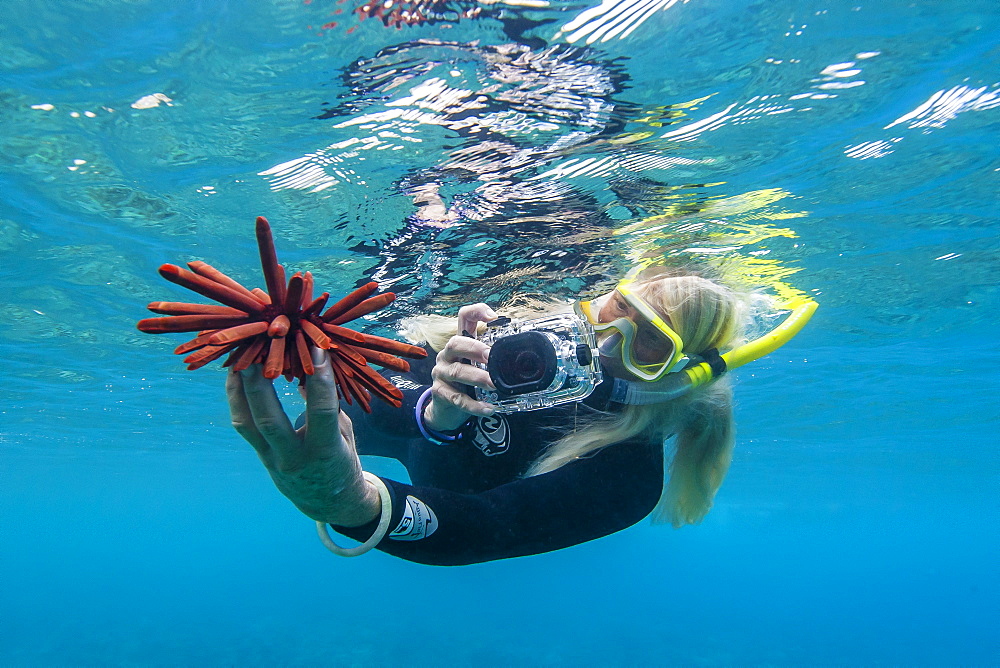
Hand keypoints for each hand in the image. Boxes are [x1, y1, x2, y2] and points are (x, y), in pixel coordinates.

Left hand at [226, 347, 379, 526]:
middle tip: (258, 347)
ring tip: (240, 355)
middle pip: (268, 419)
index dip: (319, 378)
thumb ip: (329, 405)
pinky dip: (237, 397)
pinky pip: (243, 424)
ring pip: (247, 422)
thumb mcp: (345, 433)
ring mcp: (272, 459)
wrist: (329, 504)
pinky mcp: (261, 456)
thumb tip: (310, 367)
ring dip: (240, 387)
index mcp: (325, 452)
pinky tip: (236, 374)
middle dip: (259, 382)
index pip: (321, 410)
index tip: (316, 346)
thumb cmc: (343, 461)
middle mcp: (294, 458)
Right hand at [423, 303, 497, 430]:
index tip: (494, 317)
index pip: (464, 318)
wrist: (447, 410)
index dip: (476, 312)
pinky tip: (488, 408)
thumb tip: (524, 358)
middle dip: (475, 348)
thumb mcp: (478, 366)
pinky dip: (474, 405)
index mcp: (460, 344)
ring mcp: (441, 373)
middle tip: (491, 357)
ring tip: (494, 385)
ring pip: (457, 372)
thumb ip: (493, 359)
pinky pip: (458, 399)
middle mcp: (447, 355)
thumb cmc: (467, 384)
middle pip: (455, 343)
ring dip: (478, 378)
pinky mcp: (440, 393)